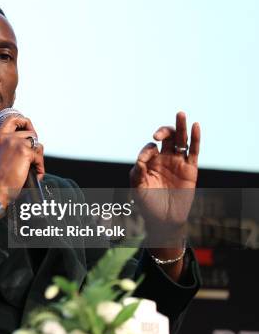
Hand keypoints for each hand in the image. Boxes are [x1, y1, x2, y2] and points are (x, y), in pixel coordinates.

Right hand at [0, 115, 44, 209]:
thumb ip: (7, 145)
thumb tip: (27, 142)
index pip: (11, 118)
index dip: (24, 121)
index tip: (29, 128)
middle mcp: (5, 137)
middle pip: (29, 132)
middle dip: (35, 143)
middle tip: (35, 153)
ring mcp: (14, 142)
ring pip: (36, 143)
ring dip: (38, 156)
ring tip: (33, 167)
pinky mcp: (24, 151)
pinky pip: (39, 157)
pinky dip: (40, 167)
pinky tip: (35, 175)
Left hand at [129, 111, 200, 233]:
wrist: (164, 220)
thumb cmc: (147, 203)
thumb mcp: (137, 187)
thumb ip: (137, 172)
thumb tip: (142, 158)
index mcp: (150, 161)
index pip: (150, 146)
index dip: (148, 149)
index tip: (145, 159)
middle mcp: (165, 159)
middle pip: (167, 137)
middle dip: (164, 131)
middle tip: (158, 134)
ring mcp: (178, 163)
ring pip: (181, 140)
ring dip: (180, 127)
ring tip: (180, 114)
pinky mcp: (191, 170)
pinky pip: (194, 151)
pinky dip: (196, 138)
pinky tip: (195, 126)